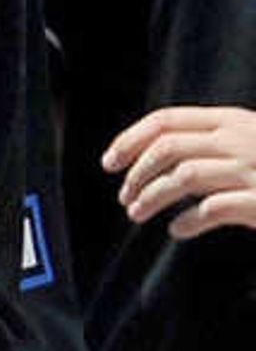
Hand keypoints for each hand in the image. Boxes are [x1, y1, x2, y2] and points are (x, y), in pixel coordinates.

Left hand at [105, 104, 255, 239]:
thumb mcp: (248, 140)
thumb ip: (207, 144)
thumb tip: (150, 164)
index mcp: (231, 121)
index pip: (166, 120)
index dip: (129, 141)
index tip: (109, 163)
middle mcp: (240, 139)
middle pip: (168, 148)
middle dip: (137, 174)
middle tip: (124, 197)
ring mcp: (253, 169)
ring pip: (184, 176)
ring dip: (152, 197)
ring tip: (137, 214)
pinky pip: (213, 209)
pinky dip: (189, 220)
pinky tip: (178, 230)